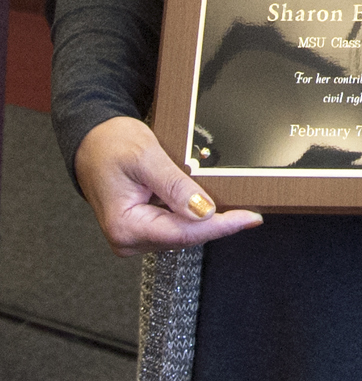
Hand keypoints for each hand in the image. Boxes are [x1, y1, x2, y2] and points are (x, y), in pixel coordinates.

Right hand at [74, 116, 263, 256]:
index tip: (249, 218)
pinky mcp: (142, 228)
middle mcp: (128, 239)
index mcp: (125, 227)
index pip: (182, 233)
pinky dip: (194, 217)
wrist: (92, 140)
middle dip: (217, 224)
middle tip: (250, 211)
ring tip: (235, 207)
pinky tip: (210, 206)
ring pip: (182, 234)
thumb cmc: (110, 144)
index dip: (220, 226)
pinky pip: (175, 227)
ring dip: (207, 221)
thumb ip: (174, 186)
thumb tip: (202, 210)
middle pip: (184, 237)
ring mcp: (135, 236)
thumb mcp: (146, 157)